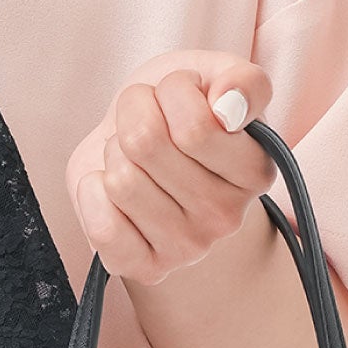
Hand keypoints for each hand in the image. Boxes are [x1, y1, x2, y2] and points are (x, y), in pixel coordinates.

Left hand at [67, 51, 277, 283]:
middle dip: (134, 115)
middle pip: (146, 144)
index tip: (173, 93)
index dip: (171, 91)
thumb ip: (241, 81)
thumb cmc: (178, 113)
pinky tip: (106, 185)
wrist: (139, 149)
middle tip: (144, 122)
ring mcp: (188, 248)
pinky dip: (91, 193)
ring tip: (130, 155)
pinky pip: (103, 227)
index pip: (196, 127)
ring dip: (113, 152)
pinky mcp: (147, 268)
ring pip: (121, 181)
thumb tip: (228, 105)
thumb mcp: (214, 78)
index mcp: (256, 171)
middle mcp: (228, 217)